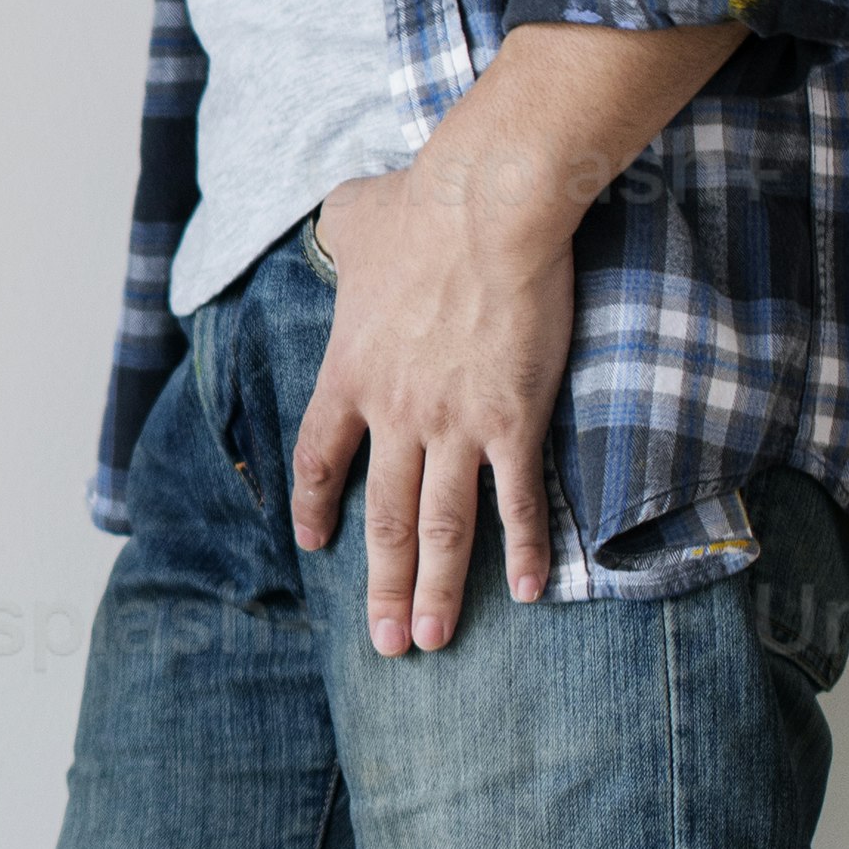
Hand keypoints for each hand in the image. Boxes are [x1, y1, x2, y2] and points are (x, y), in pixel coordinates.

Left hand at [288, 23, 749, 652]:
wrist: (485, 207)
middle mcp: (394, 412)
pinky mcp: (512, 418)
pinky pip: (518, 499)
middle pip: (384, 517)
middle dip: (383, 587)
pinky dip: (526, 549)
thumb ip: (341, 230)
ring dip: (439, 589)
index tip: (316, 545)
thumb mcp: (352, 215)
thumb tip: (341, 217)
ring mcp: (453, 422)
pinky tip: (532, 590)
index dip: (318, 506)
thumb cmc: (420, 204)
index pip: (322, 458)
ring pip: (443, 526)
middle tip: (386, 644)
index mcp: (349, 373)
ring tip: (433, 640)